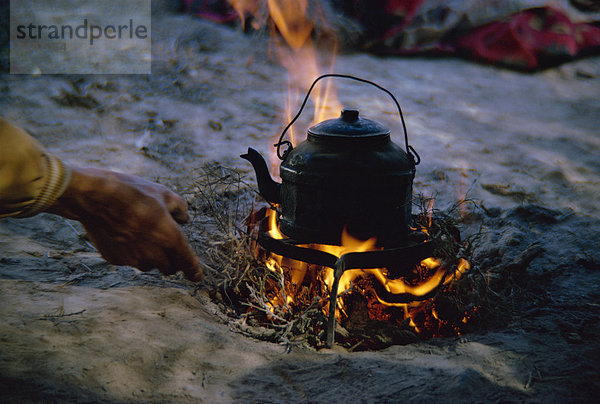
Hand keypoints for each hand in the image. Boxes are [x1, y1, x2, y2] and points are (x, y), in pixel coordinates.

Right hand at [47, 166, 203, 280]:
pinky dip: (132, 251)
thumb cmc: (132, 192)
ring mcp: (133, 259)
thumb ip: (180, 208)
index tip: (196, 277)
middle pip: (169, 268)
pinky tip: (124, 232)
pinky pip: (130, 260)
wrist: (94, 196)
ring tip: (142, 233)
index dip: (194, 271)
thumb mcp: (163, 193)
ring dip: (151, 256)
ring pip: (149, 265)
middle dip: (172, 261)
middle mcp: (153, 254)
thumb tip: (184, 218)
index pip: (187, 262)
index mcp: (170, 238)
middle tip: (168, 245)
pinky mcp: (115, 259)